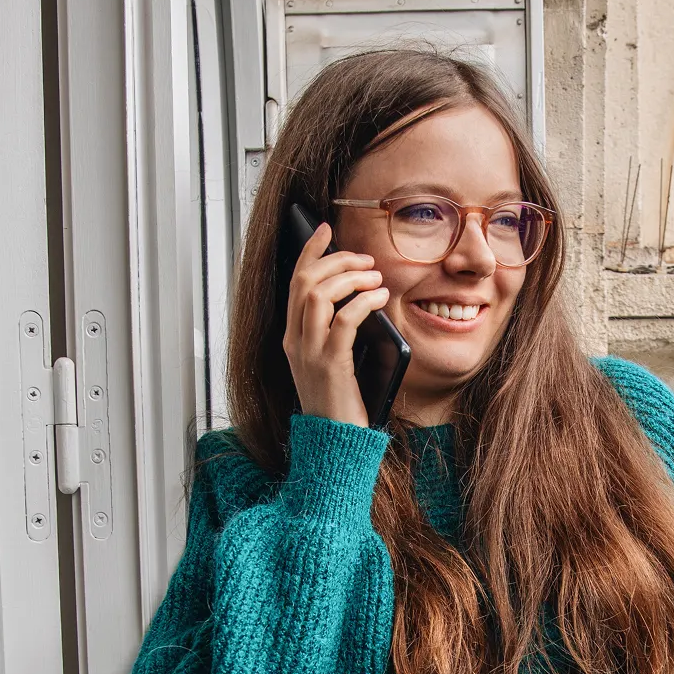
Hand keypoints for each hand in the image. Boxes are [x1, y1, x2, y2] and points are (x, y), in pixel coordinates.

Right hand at [283, 221, 389, 426]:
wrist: (336, 444)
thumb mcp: (334, 362)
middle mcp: (296, 342)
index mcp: (293, 338)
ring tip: (375, 276)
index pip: (295, 283)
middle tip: (365, 259)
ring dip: (350, 277)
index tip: (325, 230)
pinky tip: (380, 297)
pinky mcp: (330, 365)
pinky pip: (344, 320)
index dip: (310, 252)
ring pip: (318, 295)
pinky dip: (363, 301)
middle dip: (335, 260)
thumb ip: (337, 332)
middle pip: (305, 282)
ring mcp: (309, 353)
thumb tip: (359, 297)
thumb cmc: (342, 404)